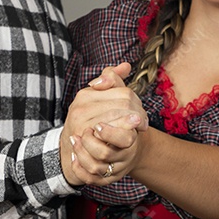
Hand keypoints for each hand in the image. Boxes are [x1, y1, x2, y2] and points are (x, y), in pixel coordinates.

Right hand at [59, 62, 145, 185]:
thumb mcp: (98, 100)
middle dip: (138, 113)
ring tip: (139, 129)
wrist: (75, 152)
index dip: (137, 101)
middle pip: (124, 104)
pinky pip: (115, 135)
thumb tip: (126, 66)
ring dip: (134, 124)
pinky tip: (131, 136)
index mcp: (85, 95)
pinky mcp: (87, 143)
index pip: (122, 91)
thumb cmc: (89, 122)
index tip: (140, 113)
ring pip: (121, 118)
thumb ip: (112, 81)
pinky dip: (126, 135)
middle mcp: (81, 108)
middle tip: (143, 123)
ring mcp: (83, 125)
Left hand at [68, 117, 146, 185]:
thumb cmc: (124, 130)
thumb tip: (135, 117)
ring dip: (80, 153)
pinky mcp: (105, 179)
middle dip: (89, 141)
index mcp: (132, 142)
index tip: (98, 125)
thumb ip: (125, 118)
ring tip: (75, 140)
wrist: (129, 150)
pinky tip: (74, 155)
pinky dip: (78, 167)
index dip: (108, 132)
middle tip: (86, 131)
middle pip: (105, 154)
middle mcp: (125, 159)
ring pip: (95, 168)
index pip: (124, 140)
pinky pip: (89, 179)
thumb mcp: (125, 121)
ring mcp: (115, 171)